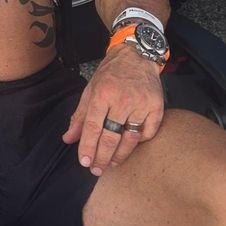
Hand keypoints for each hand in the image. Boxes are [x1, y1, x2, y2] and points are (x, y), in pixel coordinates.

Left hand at [62, 47, 164, 175]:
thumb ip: (80, 116)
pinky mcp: (157, 107)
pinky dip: (139, 142)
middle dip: (102, 157)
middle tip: (96, 170)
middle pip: (111, 137)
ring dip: (119, 155)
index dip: (87, 147)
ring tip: (111, 164)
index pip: (93, 127)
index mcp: (102, 94)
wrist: (137, 56)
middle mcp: (122, 100)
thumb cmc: (111, 74)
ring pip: (130, 139)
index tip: (84, 162)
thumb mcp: (91, 90)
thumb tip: (68, 139)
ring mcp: (141, 104)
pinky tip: (129, 146)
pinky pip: (147, 133)